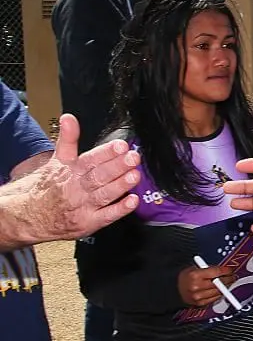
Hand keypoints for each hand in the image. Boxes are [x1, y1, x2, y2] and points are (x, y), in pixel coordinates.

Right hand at [7, 115, 140, 243]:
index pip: (90, 159)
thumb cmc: (50, 186)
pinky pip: (106, 216)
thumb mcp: (57, 160)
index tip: (121, 145)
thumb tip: (69, 117)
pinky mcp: (89, 222)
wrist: (29, 215)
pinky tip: (133, 201)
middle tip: (133, 157)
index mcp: (70, 171)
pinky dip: (120, 209)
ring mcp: (83, 206)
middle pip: (98, 176)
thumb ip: (68, 139)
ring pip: (104, 194)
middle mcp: (77, 188)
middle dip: (117, 166)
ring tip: (135, 175)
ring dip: (120, 185)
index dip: (106, 152)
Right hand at [178, 264, 232, 305]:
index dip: (226, 271)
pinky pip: (215, 298)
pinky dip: (219, 294)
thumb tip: (224, 270)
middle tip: (233, 276)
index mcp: (195, 275)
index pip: (216, 272)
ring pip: (219, 291)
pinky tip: (221, 290)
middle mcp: (197, 286)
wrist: (174, 290)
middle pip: (219, 283)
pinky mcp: (200, 303)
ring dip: (226, 287)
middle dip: (229, 279)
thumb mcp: (195, 268)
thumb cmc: (186, 277)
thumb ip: (209, 269)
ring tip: (229, 283)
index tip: (231, 270)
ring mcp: (198, 296)